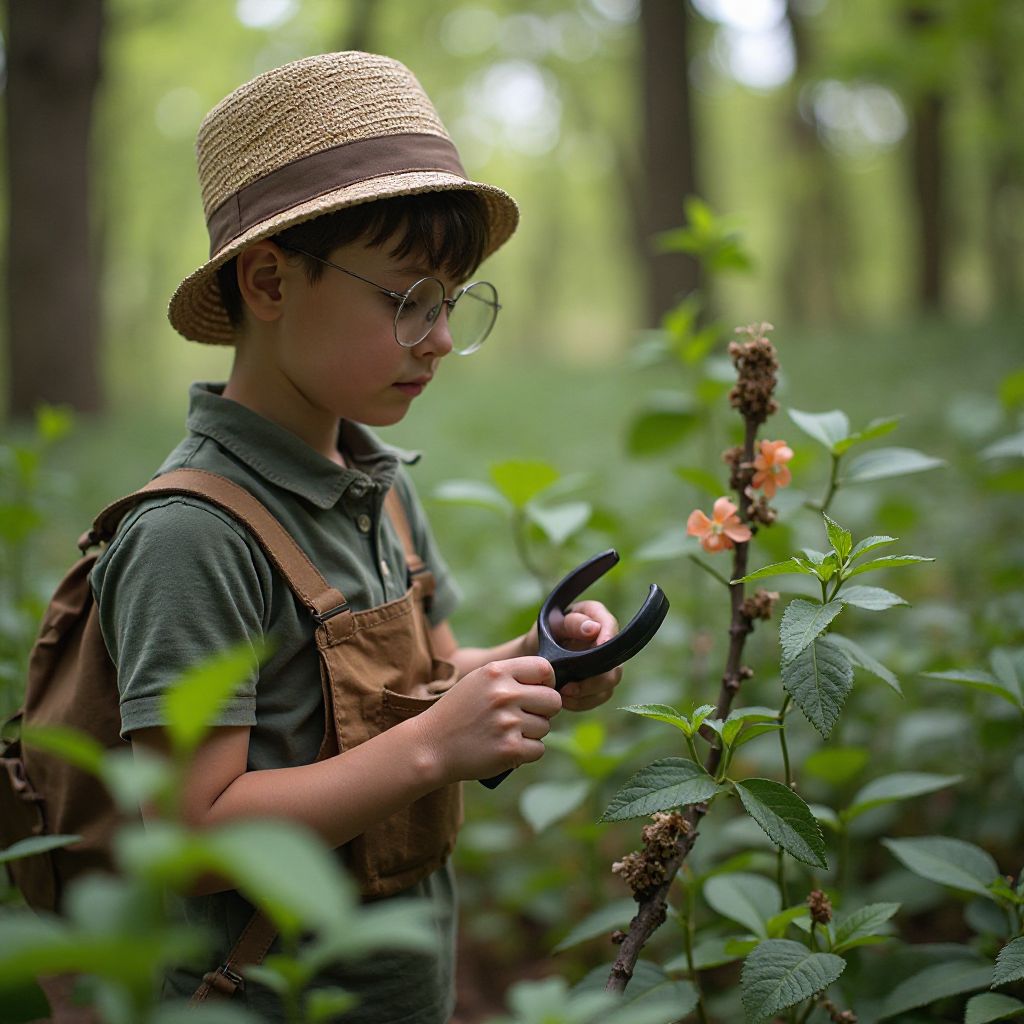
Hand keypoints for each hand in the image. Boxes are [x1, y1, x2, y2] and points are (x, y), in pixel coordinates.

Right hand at [417, 656, 560, 782]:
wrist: (430, 746)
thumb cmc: (458, 713)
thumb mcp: (478, 681)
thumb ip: (510, 677)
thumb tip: (550, 683)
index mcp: (496, 672)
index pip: (544, 668)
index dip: (547, 682)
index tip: (538, 692)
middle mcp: (504, 694)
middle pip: (553, 700)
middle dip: (544, 710)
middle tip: (524, 717)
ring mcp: (508, 723)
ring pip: (546, 727)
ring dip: (532, 733)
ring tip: (505, 733)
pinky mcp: (510, 750)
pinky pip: (539, 749)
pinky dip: (526, 752)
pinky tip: (506, 749)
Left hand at [525, 600, 623, 711]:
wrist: (535, 653)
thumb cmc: (545, 632)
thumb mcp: (553, 623)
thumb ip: (572, 623)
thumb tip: (593, 629)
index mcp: (597, 617)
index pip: (611, 626)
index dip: (607, 638)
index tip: (598, 647)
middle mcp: (607, 642)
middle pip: (615, 664)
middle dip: (594, 680)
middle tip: (569, 687)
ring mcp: (606, 664)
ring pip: (608, 685)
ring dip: (586, 694)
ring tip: (563, 694)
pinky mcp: (599, 683)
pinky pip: (598, 697)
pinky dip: (581, 702)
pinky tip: (565, 700)